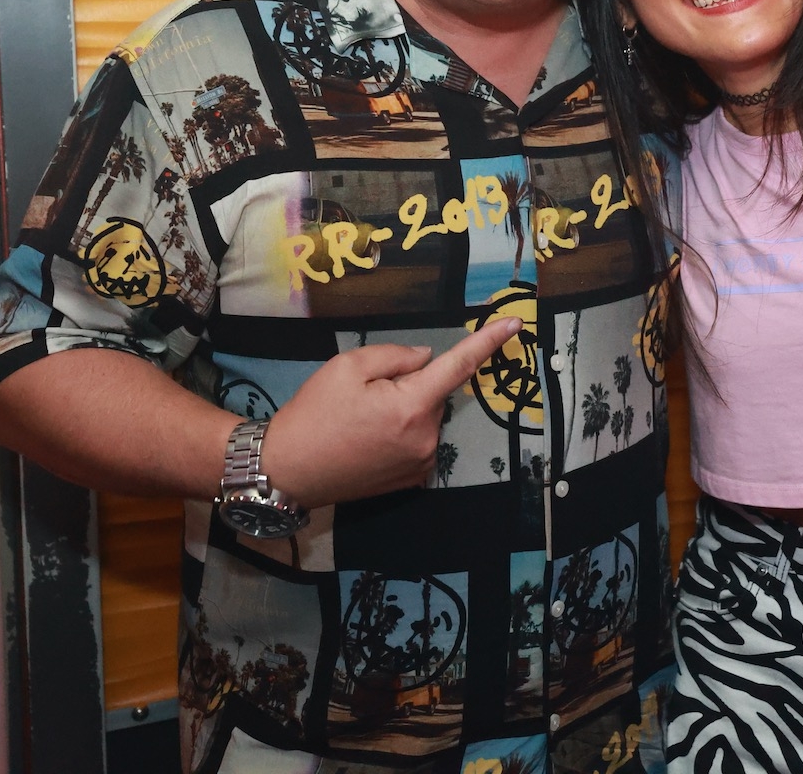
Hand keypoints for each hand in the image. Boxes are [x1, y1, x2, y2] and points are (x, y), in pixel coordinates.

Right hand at [260, 316, 522, 506]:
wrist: (286, 472)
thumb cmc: (313, 415)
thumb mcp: (346, 368)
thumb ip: (395, 356)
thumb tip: (426, 358)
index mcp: (412, 406)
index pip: (459, 366)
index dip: (488, 341)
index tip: (515, 323)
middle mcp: (426, 437)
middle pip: (433, 394)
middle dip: (409, 386)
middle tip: (364, 397)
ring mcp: (421, 462)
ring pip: (425, 417)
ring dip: (404, 411)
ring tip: (359, 422)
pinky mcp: (412, 480)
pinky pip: (418, 441)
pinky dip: (401, 433)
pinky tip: (368, 440)